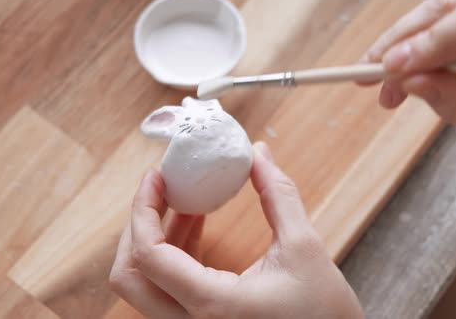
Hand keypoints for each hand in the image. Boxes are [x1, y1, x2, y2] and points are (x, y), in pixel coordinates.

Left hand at [109, 142, 363, 318]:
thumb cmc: (325, 312)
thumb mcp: (304, 246)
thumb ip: (278, 194)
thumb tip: (259, 153)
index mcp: (213, 305)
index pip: (149, 256)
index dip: (144, 209)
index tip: (157, 176)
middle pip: (130, 276)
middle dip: (140, 225)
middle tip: (163, 189)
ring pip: (145, 284)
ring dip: (157, 238)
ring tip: (189, 202)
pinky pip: (166, 290)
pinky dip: (172, 256)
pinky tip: (196, 226)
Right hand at [361, 0, 455, 140]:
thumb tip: (407, 83)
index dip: (430, 41)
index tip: (391, 71)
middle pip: (451, 5)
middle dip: (399, 42)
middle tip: (366, 80)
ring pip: (444, 3)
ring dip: (401, 39)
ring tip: (381, 78)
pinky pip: (448, 8)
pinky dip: (418, 33)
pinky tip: (403, 60)